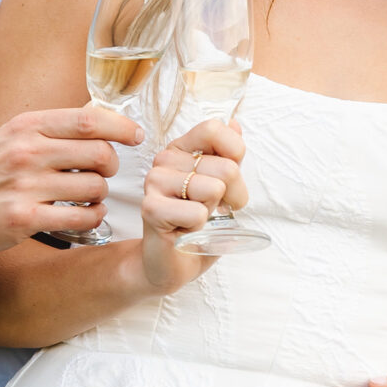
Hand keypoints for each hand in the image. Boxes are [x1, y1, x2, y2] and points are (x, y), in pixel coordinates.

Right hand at [0, 105, 142, 250]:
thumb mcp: (19, 134)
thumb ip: (58, 126)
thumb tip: (105, 115)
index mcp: (29, 126)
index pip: (88, 120)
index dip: (120, 126)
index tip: (135, 135)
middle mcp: (27, 153)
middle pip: (99, 154)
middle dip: (111, 165)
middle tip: (103, 171)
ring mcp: (25, 186)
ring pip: (94, 187)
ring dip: (101, 194)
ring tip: (90, 195)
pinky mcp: (24, 218)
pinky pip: (80, 218)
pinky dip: (93, 216)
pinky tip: (88, 213)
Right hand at [140, 119, 247, 293]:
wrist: (171, 263)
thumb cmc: (197, 224)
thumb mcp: (222, 186)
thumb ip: (229, 156)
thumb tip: (235, 124)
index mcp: (183, 147)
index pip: (215, 128)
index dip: (235, 155)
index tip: (229, 179)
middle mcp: (165, 158)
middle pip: (226, 167)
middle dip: (233, 196)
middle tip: (214, 210)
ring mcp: (155, 181)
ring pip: (214, 189)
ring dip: (213, 212)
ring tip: (196, 219)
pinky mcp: (150, 208)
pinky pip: (197, 213)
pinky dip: (200, 228)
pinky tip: (184, 230)